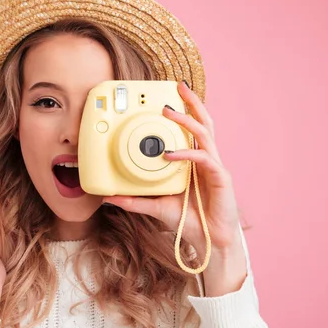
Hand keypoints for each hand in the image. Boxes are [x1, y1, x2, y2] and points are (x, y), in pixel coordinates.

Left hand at [102, 81, 246, 293]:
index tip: (164, 98)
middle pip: (203, 122)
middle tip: (177, 86)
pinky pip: (203, 159)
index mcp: (193, 160)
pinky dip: (186, 153)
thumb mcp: (155, 206)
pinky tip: (170, 154)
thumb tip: (107, 196)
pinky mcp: (220, 178)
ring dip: (187, 119)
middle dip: (192, 101)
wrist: (210, 241)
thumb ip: (133, 200)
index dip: (182, 111)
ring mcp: (214, 166)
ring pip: (205, 133)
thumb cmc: (189, 219)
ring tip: (169, 110)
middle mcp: (205, 159)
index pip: (190, 129)